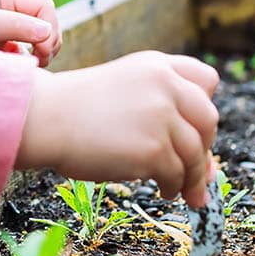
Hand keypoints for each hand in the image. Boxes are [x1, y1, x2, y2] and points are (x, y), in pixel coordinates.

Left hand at [0, 0, 62, 66]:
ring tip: (27, 64)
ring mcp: (2, 24)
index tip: (40, 52)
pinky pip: (22, 49)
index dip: (50, 28)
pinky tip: (10, 65)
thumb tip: (47, 32)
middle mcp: (6, 7)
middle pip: (45, 21)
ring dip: (38, 51)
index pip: (44, 6)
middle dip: (48, 41)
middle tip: (37, 61)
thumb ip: (12, 25)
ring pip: (37, 37)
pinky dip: (23, 58)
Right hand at [15, 51, 219, 206]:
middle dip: (204, 148)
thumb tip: (210, 168)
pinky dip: (173, 187)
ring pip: (196, 154)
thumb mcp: (124, 93)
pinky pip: (178, 175)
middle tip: (194, 169)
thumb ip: (164, 116)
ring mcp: (161, 116)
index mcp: (156, 65)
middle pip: (208, 119)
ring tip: (177, 188)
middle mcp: (164, 84)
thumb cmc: (76, 110)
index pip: (205, 79)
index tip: (193, 127)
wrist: (44, 119)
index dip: (202, 105)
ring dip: (191, 177)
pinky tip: (162, 190)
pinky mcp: (154, 149)